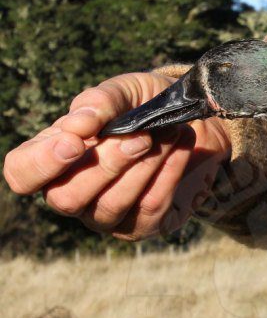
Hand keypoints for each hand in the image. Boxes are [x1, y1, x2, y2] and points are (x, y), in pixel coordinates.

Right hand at [3, 72, 231, 240]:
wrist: (192, 121)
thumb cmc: (145, 106)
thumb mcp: (125, 92)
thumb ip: (100, 102)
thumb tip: (80, 123)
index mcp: (53, 156)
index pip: (22, 174)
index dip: (42, 163)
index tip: (75, 141)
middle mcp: (72, 192)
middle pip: (66, 198)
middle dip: (106, 164)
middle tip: (141, 136)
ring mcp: (105, 215)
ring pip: (110, 205)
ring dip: (143, 167)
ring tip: (169, 134)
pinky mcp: (142, 225)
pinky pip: (150, 208)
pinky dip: (169, 173)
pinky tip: (182, 147)